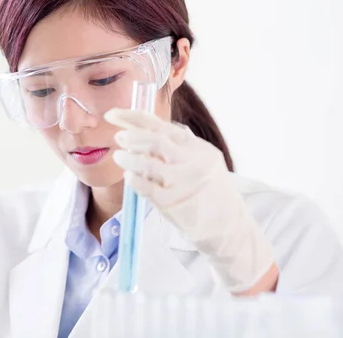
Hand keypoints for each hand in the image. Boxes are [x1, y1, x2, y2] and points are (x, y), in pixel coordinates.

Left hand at [105, 108, 275, 293]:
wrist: (229, 227)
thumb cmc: (210, 193)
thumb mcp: (201, 162)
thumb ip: (176, 148)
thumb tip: (138, 132)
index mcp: (199, 148)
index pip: (161, 126)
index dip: (133, 117)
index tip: (113, 114)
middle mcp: (193, 162)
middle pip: (155, 141)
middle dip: (131, 136)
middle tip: (118, 137)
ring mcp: (183, 183)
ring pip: (148, 164)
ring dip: (129, 159)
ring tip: (119, 156)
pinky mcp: (173, 204)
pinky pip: (146, 188)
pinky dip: (134, 180)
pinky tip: (129, 177)